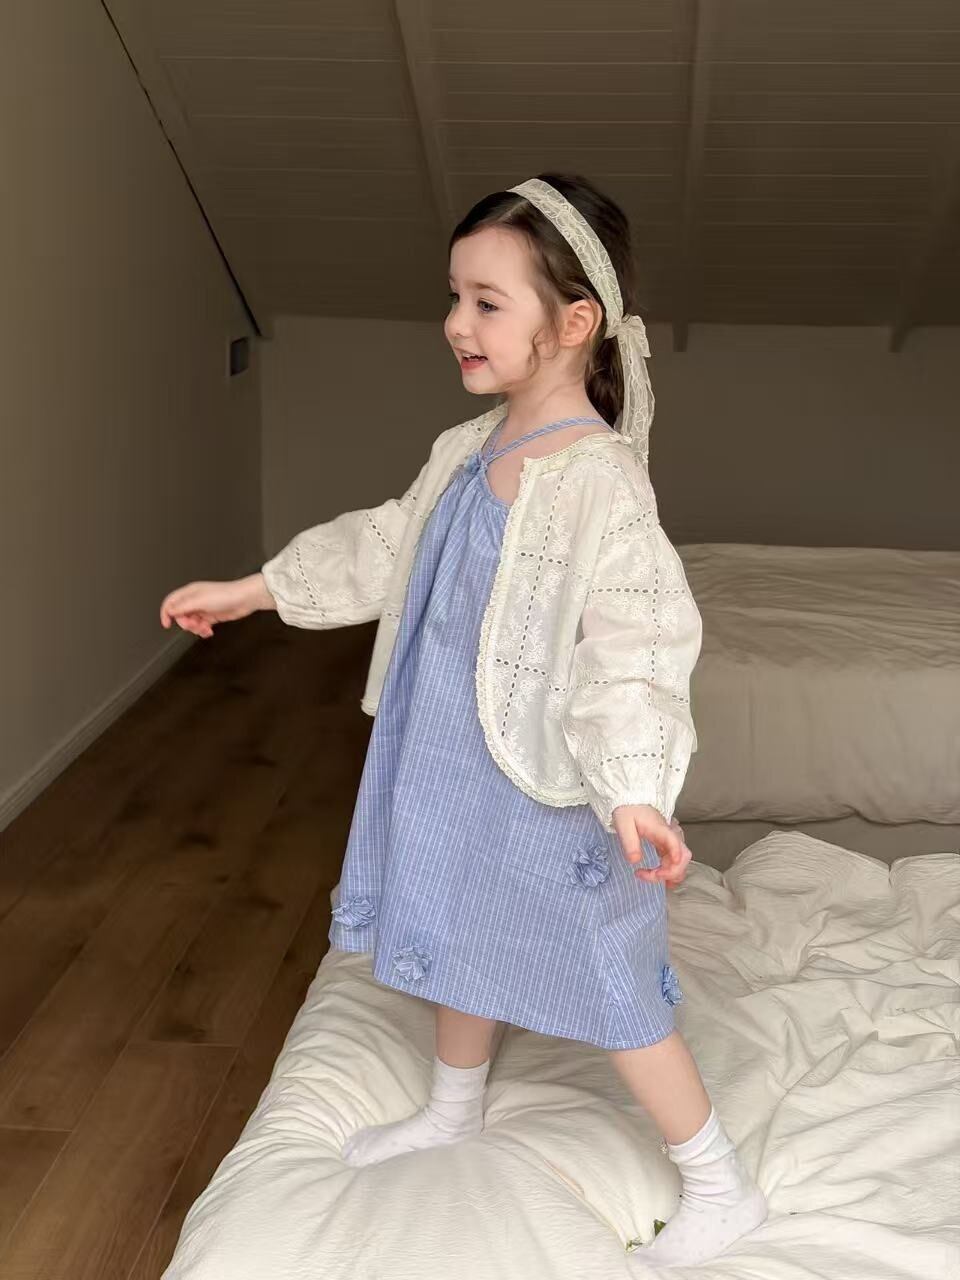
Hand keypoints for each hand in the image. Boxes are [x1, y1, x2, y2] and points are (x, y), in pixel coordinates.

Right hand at [159, 573, 274, 637]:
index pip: (171, 602)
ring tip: (204, 628)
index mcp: (190, 593)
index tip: (166, 624)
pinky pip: (201, 626)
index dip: (166, 613)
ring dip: (196, 628)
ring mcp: (203, 608)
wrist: (245, 599)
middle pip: (180, 615)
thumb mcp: (199, 601)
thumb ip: (182, 606)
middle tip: (193, 625)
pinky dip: (203, 631)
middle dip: (185, 623)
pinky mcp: (211, 616)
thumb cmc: (225, 595)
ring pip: (191, 622)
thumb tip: (169, 611)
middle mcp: (195, 600)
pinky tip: (208, 631)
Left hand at [612, 805, 691, 890]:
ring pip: (682, 861)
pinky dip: (671, 872)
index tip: (665, 869)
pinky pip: (676, 861)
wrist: (633, 801)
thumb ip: (629, 843)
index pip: (673, 841)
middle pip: (682, 857)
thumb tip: (635, 861)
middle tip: (647, 875)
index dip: (674, 855)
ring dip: (670, 874)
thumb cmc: (629, 811)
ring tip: (651, 877)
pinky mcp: (669, 844)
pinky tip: (662, 878)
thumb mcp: (623, 824)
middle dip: (669, 872)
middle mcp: (671, 835)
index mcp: (660, 828)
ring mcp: (672, 840)